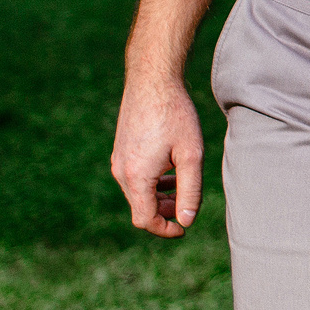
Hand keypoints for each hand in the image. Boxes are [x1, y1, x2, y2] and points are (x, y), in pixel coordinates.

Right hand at [112, 69, 205, 237]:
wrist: (152, 80)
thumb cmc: (175, 115)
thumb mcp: (191, 154)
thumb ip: (190, 191)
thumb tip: (186, 221)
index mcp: (136, 176)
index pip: (145, 219)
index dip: (165, 229)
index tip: (184, 228)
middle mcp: (121, 171)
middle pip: (140, 208)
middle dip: (163, 213)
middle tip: (186, 207)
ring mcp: (118, 159)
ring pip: (136, 192)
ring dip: (158, 197)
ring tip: (181, 187)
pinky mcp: (121, 149)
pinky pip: (133, 177)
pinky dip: (151, 182)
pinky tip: (170, 172)